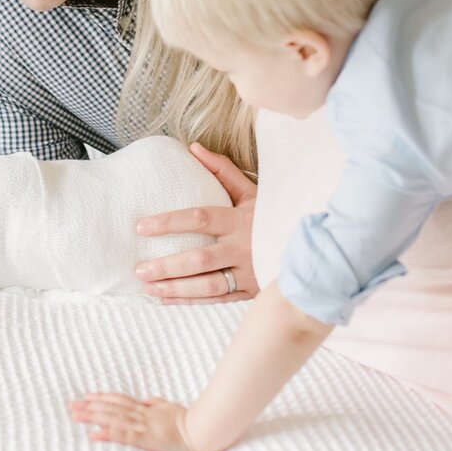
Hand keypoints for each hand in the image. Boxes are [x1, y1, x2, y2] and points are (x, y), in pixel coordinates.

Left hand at [69, 393, 209, 450]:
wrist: (201, 430)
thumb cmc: (189, 420)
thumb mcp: (170, 408)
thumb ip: (157, 404)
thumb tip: (147, 400)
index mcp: (146, 409)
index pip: (120, 400)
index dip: (102, 398)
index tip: (87, 397)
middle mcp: (141, 415)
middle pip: (111, 407)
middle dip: (90, 407)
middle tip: (71, 406)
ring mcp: (142, 425)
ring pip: (112, 417)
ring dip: (92, 417)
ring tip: (75, 416)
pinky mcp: (145, 439)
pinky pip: (122, 435)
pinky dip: (106, 433)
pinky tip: (93, 434)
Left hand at [135, 143, 258, 303]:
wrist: (312, 247)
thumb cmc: (274, 214)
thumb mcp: (252, 191)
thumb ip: (222, 171)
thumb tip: (194, 148)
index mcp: (240, 220)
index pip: (199, 219)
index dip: (169, 223)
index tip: (141, 227)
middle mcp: (243, 248)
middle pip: (200, 259)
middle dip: (167, 265)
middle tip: (139, 268)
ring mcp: (248, 273)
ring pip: (207, 285)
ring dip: (175, 287)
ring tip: (147, 287)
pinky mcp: (251, 292)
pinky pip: (216, 300)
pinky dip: (189, 301)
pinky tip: (164, 300)